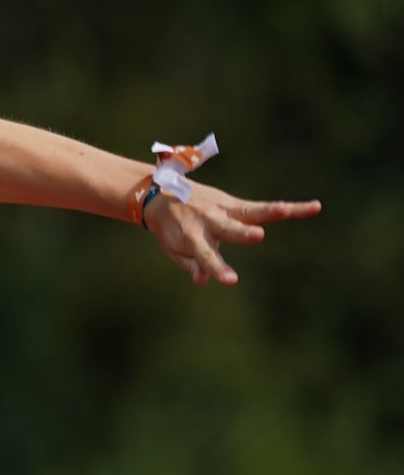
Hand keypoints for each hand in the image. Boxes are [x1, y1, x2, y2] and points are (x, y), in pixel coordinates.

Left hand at [145, 185, 320, 285]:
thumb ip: (191, 263)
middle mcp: (209, 221)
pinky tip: (315, 207)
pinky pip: (264, 208)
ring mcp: (223, 210)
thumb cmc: (170, 228)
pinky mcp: (235, 204)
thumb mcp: (174, 248)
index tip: (231, 281)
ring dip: (269, 211)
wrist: (160, 194)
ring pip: (250, 212)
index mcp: (190, 237)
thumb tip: (203, 280)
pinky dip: (289, 208)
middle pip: (228, 228)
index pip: (206, 256)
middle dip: (242, 232)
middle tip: (257, 235)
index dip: (217, 268)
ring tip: (286, 210)